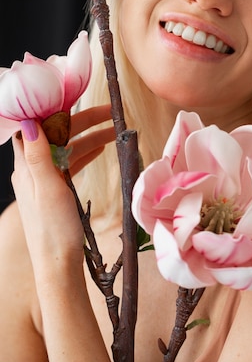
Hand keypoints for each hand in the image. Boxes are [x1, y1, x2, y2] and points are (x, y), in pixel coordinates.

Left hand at [10, 104, 114, 272]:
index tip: (75, 96)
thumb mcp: (47, 189)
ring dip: (89, 136)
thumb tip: (30, 122)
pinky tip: (102, 149)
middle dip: (82, 120)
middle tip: (110, 111)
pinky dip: (87, 153)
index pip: (36, 126)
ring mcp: (45, 179)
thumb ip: (39, 156)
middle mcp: (32, 169)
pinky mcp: (56, 190)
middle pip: (57, 134)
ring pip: (67, 148)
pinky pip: (71, 163)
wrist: (59, 264)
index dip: (53, 108)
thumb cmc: (52, 229)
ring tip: (115, 129)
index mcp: (26, 165)